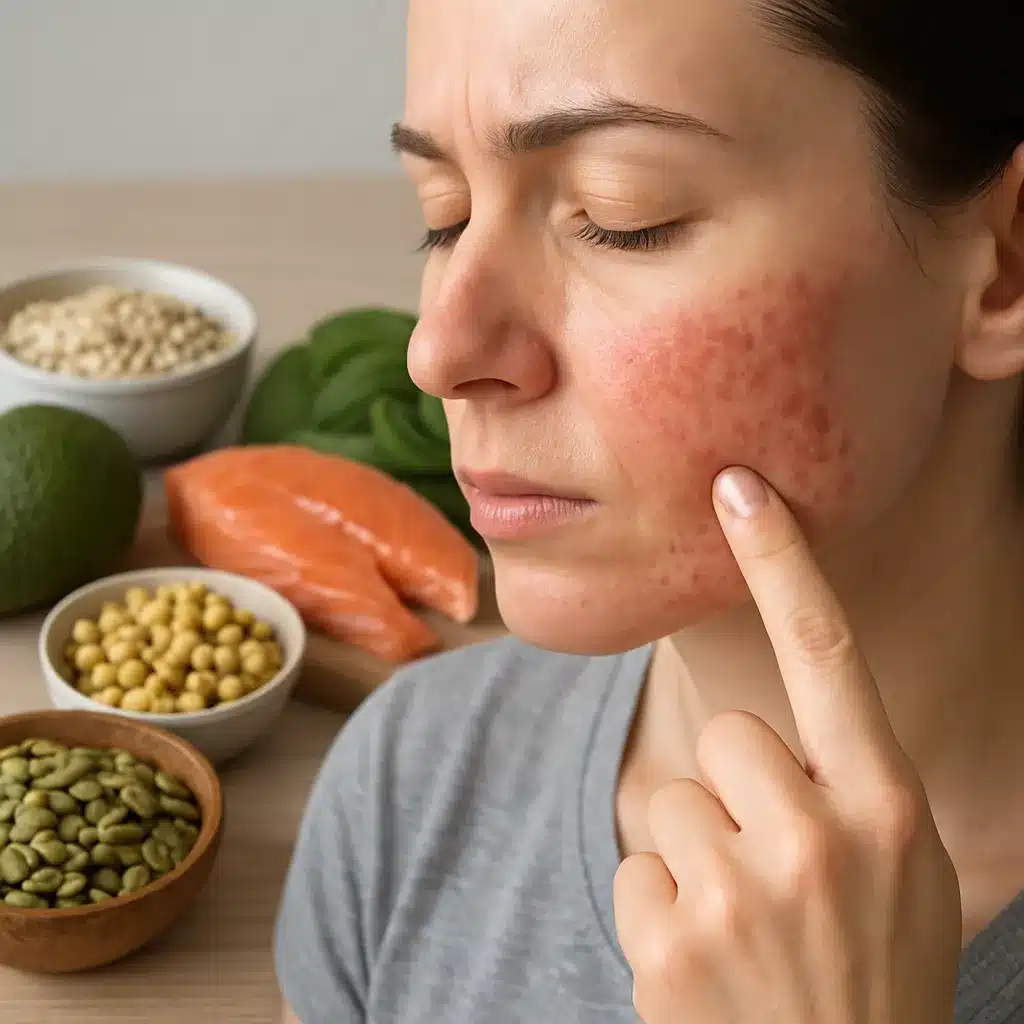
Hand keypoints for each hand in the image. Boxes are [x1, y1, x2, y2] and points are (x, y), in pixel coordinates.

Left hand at [613, 467, 961, 1023]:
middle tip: (776, 873)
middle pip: (726, 736)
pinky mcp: (671, 940)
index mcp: (886, 808)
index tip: (741, 486)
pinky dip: (663, 907)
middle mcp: (818, 840)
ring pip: (671, 799)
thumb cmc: (870, 970)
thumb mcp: (903, 870)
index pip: (827, 655)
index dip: (785, 562)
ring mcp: (740, 893)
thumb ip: (852, 785)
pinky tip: (708, 961)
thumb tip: (776, 715)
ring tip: (746, 925)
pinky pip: (638, 866)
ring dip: (699, 852)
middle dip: (738, 790)